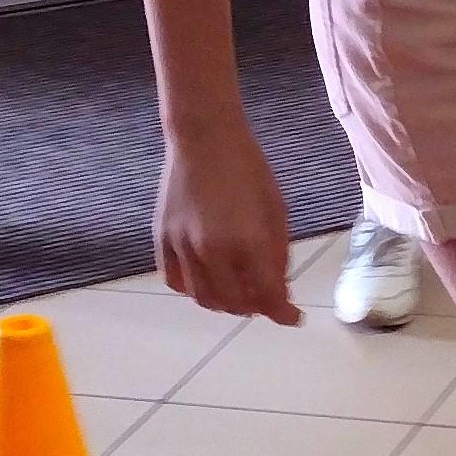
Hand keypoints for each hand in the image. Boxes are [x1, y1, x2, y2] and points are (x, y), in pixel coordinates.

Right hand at [155, 122, 299, 322]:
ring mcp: (182, 248)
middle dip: (255, 306)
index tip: (294, 317)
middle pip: (235, 304)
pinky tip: (210, 279)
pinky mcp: (162, 241)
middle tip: (267, 298)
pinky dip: (195, 289)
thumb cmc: (248, 168)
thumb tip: (279, 286)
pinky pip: (177, 281)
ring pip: (204, 298)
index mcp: (246, 242)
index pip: (268, 296)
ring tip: (240, 290)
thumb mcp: (276, 209)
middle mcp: (211, 252)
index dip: (284, 313)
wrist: (203, 138)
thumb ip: (277, 252)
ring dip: (226, 302)